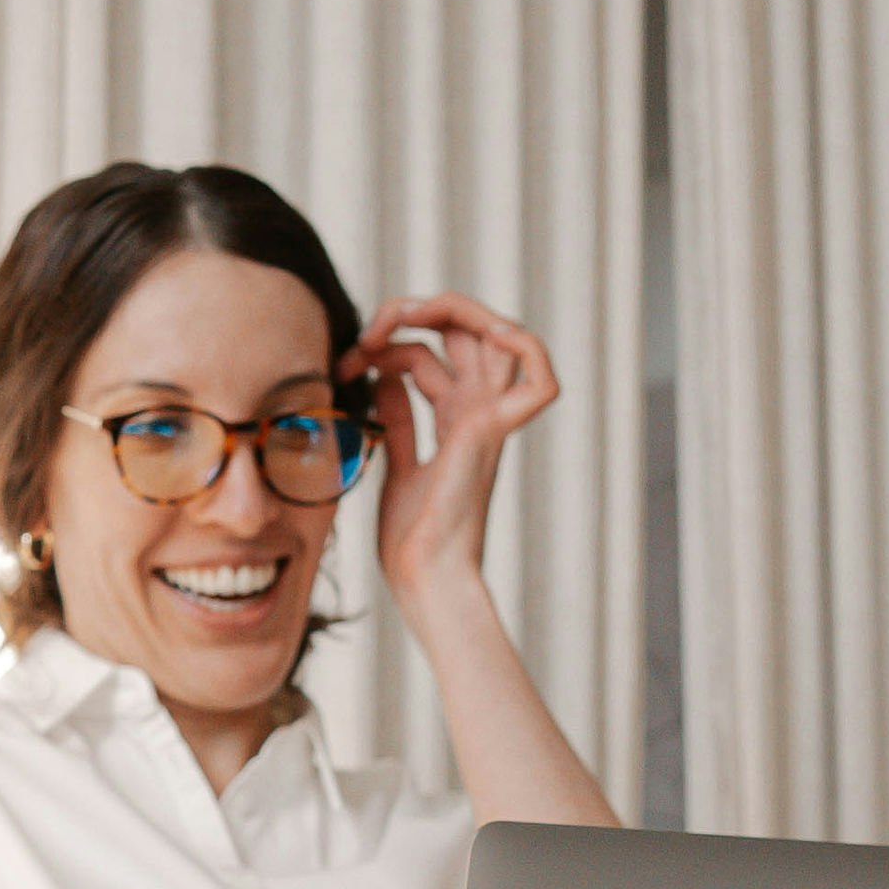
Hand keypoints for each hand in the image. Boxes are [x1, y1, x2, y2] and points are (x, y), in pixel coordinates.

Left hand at [351, 292, 559, 616]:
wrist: (422, 579)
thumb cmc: (411, 540)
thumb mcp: (396, 463)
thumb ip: (398, 420)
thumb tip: (386, 379)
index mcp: (458, 419)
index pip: (438, 348)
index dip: (388, 342)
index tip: (348, 365)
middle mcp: (479, 412)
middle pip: (468, 328)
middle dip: (415, 311)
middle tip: (371, 331)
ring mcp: (488, 418)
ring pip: (498, 333)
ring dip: (448, 309)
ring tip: (395, 321)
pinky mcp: (488, 431)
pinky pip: (540, 381)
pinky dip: (527, 347)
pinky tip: (485, 332)